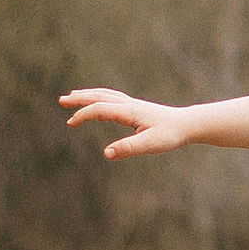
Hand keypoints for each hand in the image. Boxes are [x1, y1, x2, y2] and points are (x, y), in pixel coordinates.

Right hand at [59, 86, 191, 160]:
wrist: (186, 124)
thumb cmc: (170, 135)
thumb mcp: (150, 144)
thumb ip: (128, 148)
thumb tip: (106, 154)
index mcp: (130, 111)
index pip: (100, 108)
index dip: (84, 114)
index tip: (70, 123)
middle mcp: (129, 105)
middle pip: (100, 96)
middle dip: (80, 98)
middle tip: (62, 100)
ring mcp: (132, 105)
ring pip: (105, 95)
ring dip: (88, 95)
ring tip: (72, 97)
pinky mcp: (135, 108)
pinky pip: (112, 99)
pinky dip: (99, 99)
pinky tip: (95, 107)